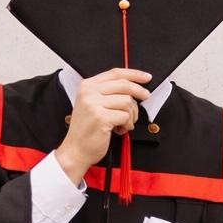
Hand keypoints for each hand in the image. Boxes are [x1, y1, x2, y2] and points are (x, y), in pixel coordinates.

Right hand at [56, 68, 152, 183]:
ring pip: (127, 101)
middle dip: (140, 92)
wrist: (76, 149)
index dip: (134, 74)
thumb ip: (109, 93)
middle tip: (146, 97)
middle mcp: (89, 92)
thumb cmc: (87, 129)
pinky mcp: (101, 117)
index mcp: (87, 86)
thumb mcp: (93, 104)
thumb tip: (134, 87)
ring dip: (131, 114)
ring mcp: (93, 104)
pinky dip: (127, 125)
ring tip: (123, 123)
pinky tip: (118, 130)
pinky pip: (126, 116)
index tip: (146, 77)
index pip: (115, 73)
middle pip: (124, 85)